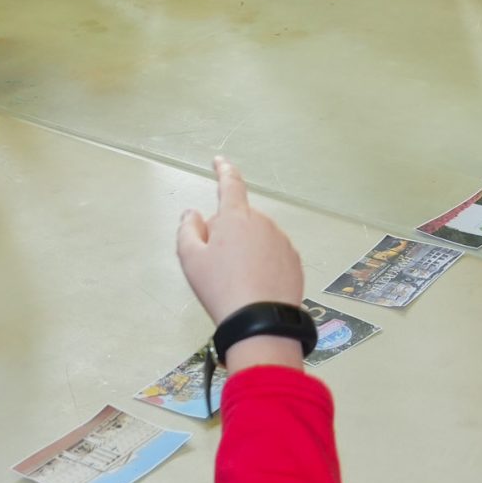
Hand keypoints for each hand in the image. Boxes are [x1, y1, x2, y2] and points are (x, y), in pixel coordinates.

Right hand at [175, 158, 303, 328]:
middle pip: (239, 219)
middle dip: (226, 232)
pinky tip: (254, 286)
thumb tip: (192, 214)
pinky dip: (262, 263)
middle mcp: (263, 223)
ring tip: (235, 281)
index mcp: (236, 217)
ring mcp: (282, 241)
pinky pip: (272, 255)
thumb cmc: (220, 287)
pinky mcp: (294, 261)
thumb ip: (187, 229)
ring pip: (256, 238)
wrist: (260, 320)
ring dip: (245, 249)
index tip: (219, 162)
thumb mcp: (190, 259)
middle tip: (213, 262)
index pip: (230, 184)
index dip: (223, 170)